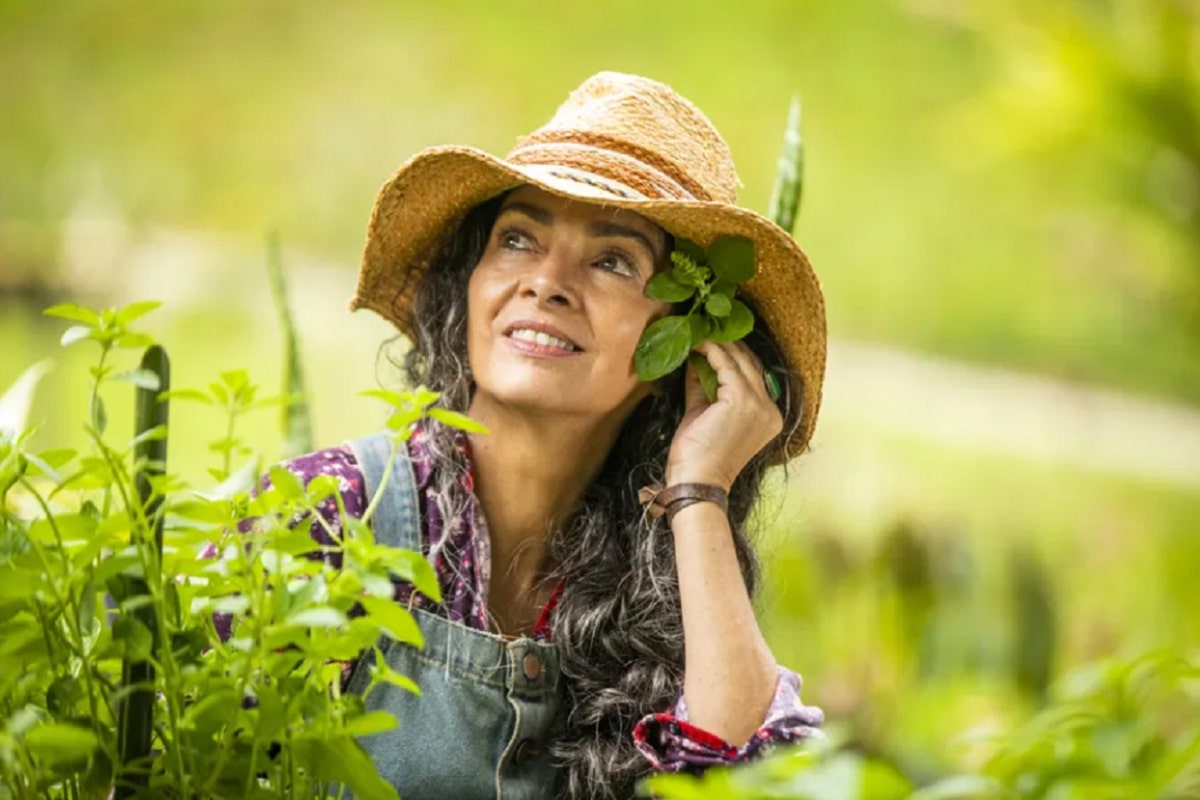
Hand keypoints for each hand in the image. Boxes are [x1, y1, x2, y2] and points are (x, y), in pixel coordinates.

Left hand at [665, 341, 782, 491]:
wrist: (696, 480)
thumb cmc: (697, 455)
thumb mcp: (704, 414)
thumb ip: (705, 387)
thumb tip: (697, 359)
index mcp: (769, 417)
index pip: (754, 375)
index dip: (733, 355)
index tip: (712, 339)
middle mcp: (771, 409)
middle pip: (751, 364)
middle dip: (727, 344)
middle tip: (703, 329)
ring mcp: (759, 404)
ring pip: (739, 360)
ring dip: (718, 344)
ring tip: (697, 332)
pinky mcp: (742, 399)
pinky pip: (725, 364)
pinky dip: (710, 351)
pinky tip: (696, 343)